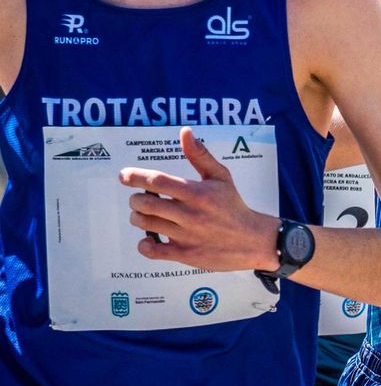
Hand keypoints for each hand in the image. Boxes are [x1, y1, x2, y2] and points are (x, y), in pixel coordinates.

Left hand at [119, 128, 276, 271]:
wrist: (252, 240)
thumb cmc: (233, 205)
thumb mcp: (221, 177)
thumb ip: (200, 155)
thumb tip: (185, 132)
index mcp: (197, 193)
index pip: (157, 181)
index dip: (135, 176)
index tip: (124, 176)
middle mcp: (190, 214)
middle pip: (145, 203)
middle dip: (136, 199)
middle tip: (141, 199)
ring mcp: (186, 235)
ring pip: (145, 224)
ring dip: (138, 217)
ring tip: (146, 214)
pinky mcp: (184, 254)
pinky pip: (151, 250)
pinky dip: (144, 244)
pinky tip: (150, 239)